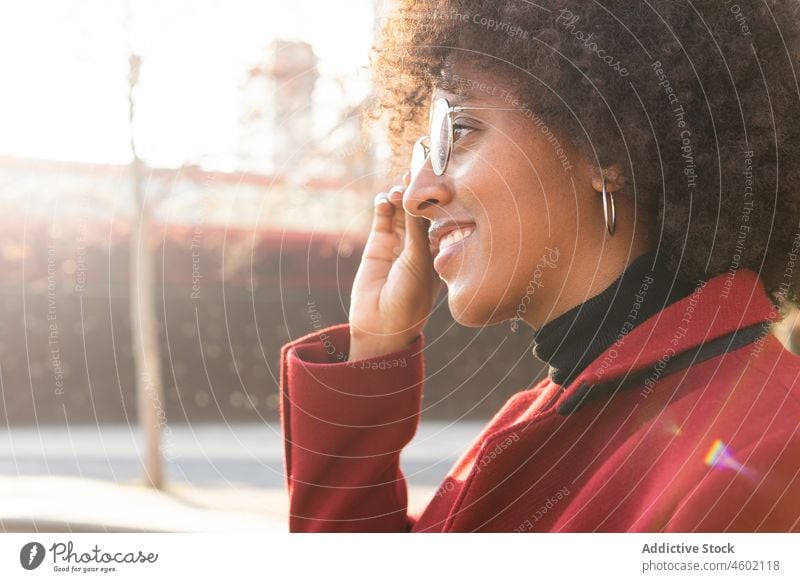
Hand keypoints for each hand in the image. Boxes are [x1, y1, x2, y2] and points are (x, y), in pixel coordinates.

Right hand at [348, 172, 443, 360]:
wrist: (381, 324)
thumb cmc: (410, 298)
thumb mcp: (419, 261)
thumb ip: (417, 230)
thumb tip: (417, 198)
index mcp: (440, 250)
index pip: (442, 216)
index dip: (439, 197)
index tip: (439, 175)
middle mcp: (421, 244)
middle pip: (420, 209)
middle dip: (417, 192)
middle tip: (415, 172)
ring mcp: (399, 243)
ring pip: (400, 210)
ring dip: (399, 197)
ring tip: (397, 192)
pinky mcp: (378, 244)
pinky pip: (382, 217)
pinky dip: (382, 205)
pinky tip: (383, 201)